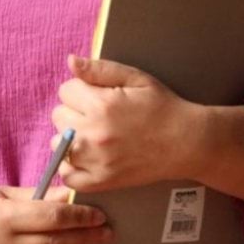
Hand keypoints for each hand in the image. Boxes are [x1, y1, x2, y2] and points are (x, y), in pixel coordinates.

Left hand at [50, 54, 202, 192]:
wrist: (186, 142)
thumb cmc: (162, 106)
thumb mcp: (136, 78)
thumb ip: (100, 69)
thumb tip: (70, 62)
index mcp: (102, 104)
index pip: (66, 90)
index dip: (81, 89)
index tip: (97, 95)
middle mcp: (94, 133)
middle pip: (59, 115)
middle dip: (75, 111)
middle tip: (98, 114)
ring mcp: (96, 161)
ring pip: (57, 143)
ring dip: (70, 137)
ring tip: (94, 135)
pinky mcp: (101, 182)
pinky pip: (67, 176)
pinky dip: (70, 167)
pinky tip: (85, 157)